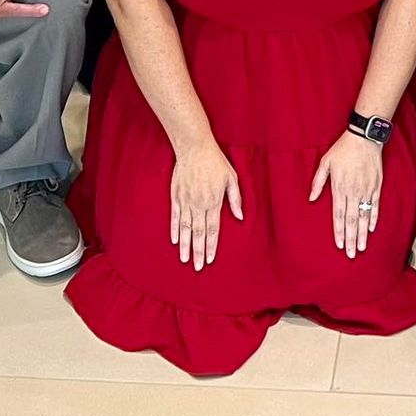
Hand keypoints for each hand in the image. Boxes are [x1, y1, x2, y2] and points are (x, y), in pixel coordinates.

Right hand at [169, 133, 241, 269]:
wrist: (194, 147)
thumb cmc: (216, 161)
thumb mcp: (232, 178)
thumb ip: (235, 199)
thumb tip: (240, 217)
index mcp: (214, 201)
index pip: (213, 229)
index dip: (212, 246)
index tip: (210, 259)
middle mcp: (199, 204)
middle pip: (199, 233)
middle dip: (199, 252)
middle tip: (198, 268)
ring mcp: (186, 201)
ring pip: (186, 228)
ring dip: (186, 245)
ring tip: (185, 260)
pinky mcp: (176, 196)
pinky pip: (175, 217)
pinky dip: (175, 230)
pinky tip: (175, 241)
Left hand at [309, 131, 383, 258]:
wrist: (364, 137)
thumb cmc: (342, 149)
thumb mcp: (325, 162)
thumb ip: (318, 182)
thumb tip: (311, 198)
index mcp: (339, 187)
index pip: (338, 215)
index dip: (338, 232)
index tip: (338, 245)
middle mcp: (353, 191)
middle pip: (351, 220)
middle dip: (350, 239)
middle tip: (351, 254)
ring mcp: (366, 189)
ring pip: (364, 216)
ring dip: (362, 233)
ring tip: (361, 247)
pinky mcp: (376, 185)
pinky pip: (375, 205)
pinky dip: (373, 218)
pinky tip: (371, 229)